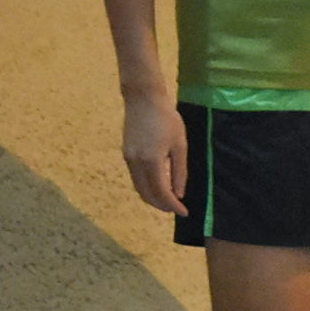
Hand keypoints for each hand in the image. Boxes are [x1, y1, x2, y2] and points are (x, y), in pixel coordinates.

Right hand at [122, 92, 187, 214]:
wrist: (143, 98)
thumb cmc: (167, 118)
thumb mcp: (179, 144)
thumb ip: (179, 171)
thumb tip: (179, 194)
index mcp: (152, 161)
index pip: (162, 193)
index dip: (173, 205)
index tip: (184, 212)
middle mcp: (136, 164)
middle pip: (147, 195)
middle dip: (161, 205)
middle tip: (176, 208)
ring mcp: (128, 159)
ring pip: (139, 188)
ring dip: (153, 197)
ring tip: (168, 200)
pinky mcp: (126, 154)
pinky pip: (136, 178)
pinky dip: (146, 186)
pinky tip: (157, 185)